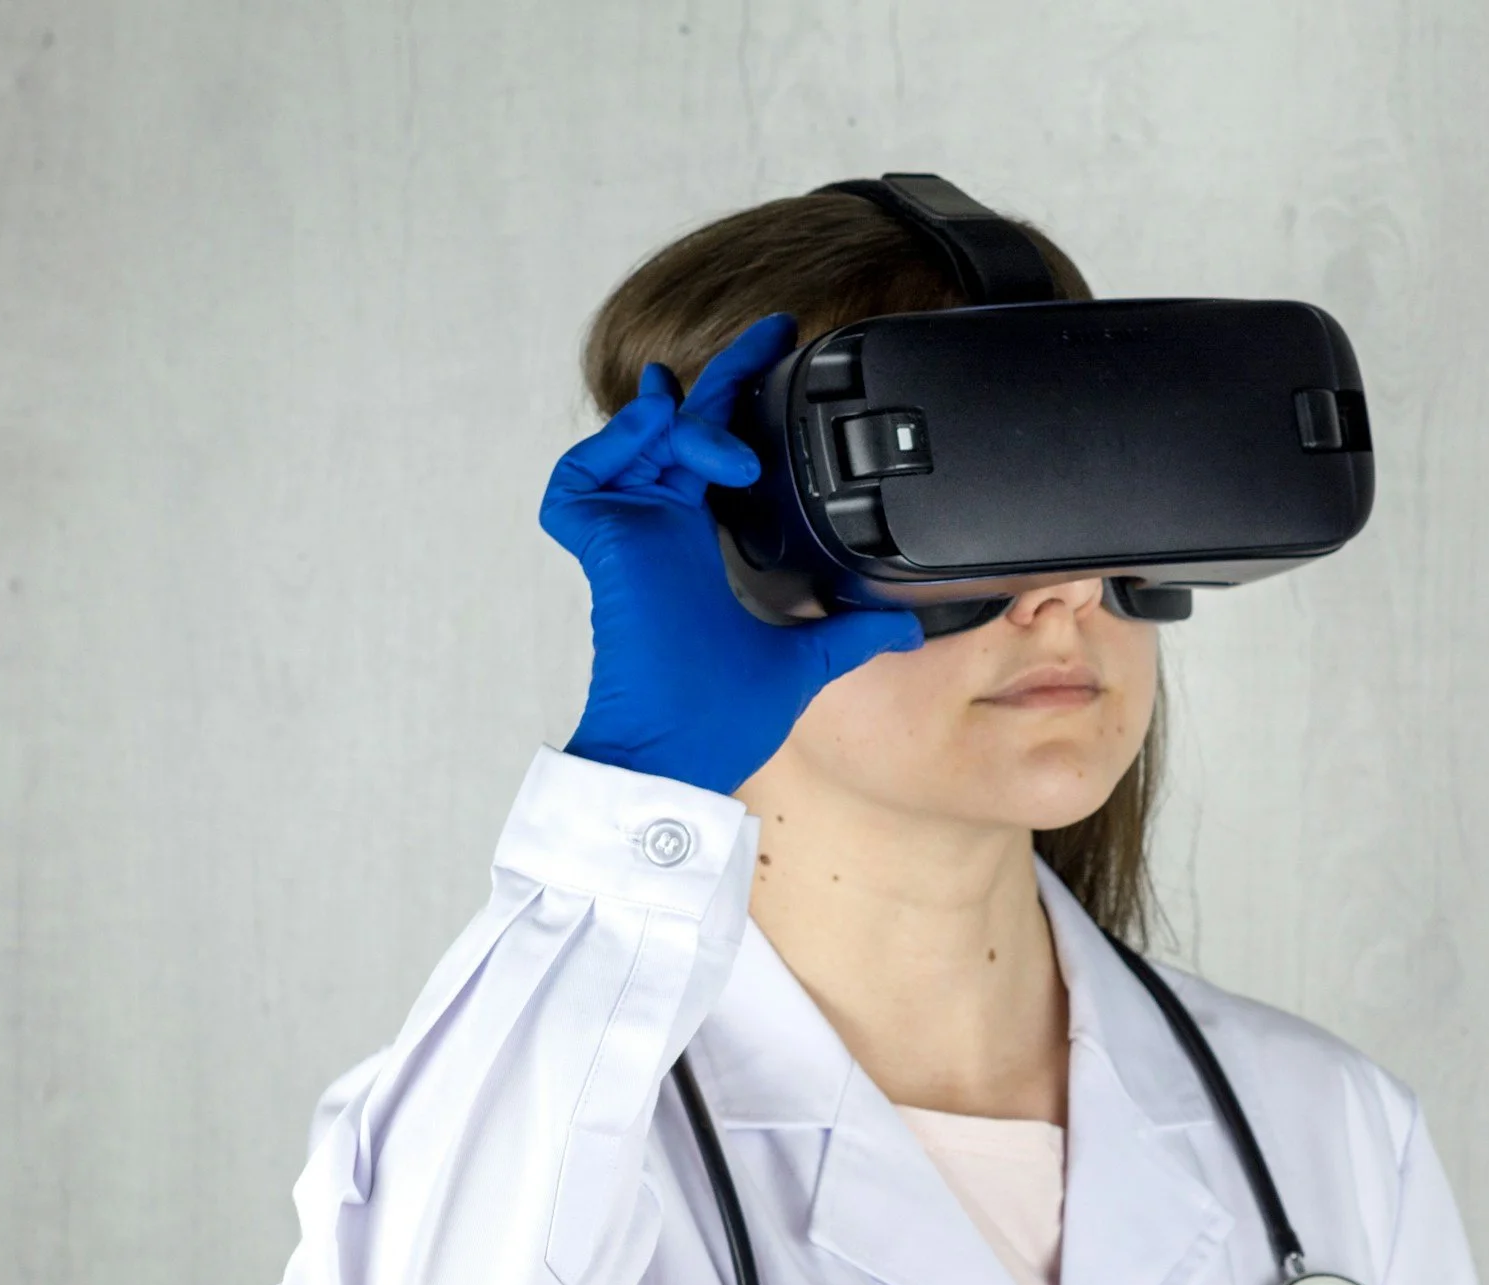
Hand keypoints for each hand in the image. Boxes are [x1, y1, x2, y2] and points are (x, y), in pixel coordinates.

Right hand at [542, 314, 922, 795]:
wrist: (683, 748)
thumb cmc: (722, 714)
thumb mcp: (806, 658)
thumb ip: (852, 631)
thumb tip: (908, 625)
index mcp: (698, 543)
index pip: (715, 452)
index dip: (740, 402)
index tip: (778, 355)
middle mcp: (661, 528)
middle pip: (680, 426)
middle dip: (724, 376)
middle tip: (771, 332)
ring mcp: (628, 532)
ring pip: (636, 440)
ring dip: (683, 426)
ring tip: (727, 448)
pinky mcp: (601, 543)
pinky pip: (580, 477)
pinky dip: (611, 449)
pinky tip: (657, 442)